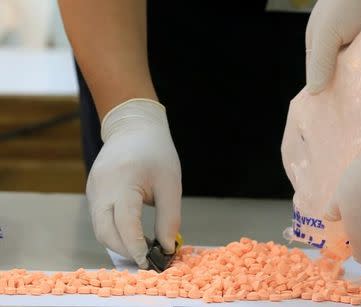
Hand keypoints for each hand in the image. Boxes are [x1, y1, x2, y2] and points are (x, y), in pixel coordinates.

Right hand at [86, 99, 181, 268]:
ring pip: (99, 228)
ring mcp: (92, 189)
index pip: (125, 225)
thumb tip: (166, 249)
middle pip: (105, 232)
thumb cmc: (156, 153)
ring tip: (142, 249)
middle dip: (124, 251)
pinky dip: (113, 231)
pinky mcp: (92, 191)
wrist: (133, 127)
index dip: (137, 248)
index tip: (150, 263)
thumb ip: (168, 218)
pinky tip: (131, 234)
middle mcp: (101, 188)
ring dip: (118, 243)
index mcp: (122, 182)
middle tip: (146, 260)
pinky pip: (99, 218)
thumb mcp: (170, 184)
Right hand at [305, 0, 360, 93]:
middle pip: (340, 70)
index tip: (336, 108)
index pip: (319, 72)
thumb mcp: (327, 34)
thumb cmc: (348, 1)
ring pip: (360, 65)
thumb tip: (313, 93)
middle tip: (355, 101)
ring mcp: (359, 37)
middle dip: (347, 83)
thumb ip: (319, 62)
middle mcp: (338, 39)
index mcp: (319, 39)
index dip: (326, 89)